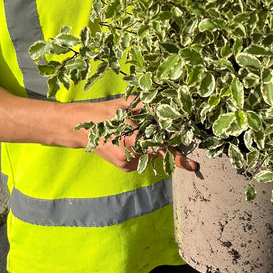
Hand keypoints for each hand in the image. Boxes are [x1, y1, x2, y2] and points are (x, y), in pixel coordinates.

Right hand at [79, 96, 197, 172]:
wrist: (79, 129)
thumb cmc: (104, 112)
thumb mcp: (126, 105)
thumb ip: (148, 108)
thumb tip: (169, 107)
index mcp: (131, 137)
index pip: (160, 147)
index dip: (178, 156)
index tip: (193, 165)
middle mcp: (130, 154)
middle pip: (157, 150)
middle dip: (162, 141)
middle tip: (149, 129)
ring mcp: (127, 163)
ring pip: (150, 154)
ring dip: (150, 144)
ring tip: (132, 132)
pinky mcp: (125, 167)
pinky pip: (142, 158)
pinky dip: (142, 149)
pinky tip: (128, 140)